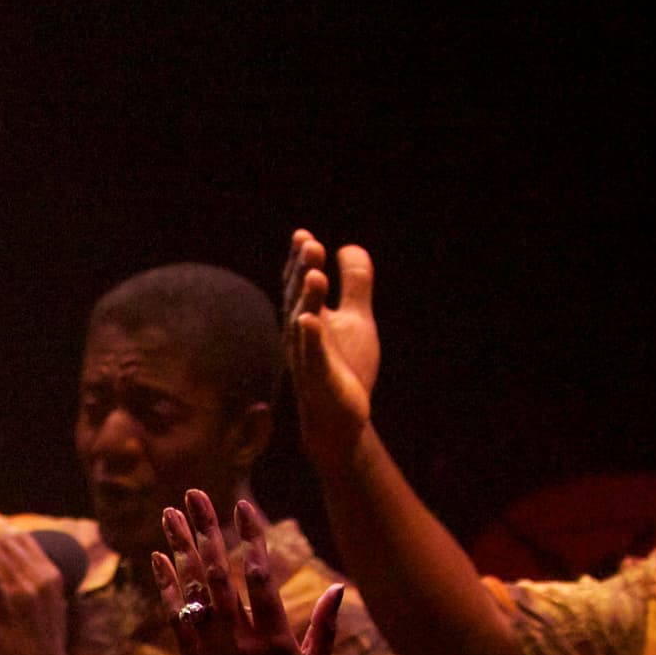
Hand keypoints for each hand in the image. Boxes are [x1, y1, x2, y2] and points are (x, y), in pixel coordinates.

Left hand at [161, 490, 337, 654]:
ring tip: (169, 514)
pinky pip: (175, 618)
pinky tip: (157, 557)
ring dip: (180, 549)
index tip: (242, 506)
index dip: (250, 538)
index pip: (260, 576)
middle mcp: (240, 642)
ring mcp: (211, 653)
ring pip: (191, 592)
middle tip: (194, 493)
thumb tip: (340, 586)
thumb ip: (325, 627)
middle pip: (218, 574)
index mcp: (275, 640)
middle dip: (206, 530)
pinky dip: (166, 586)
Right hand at [283, 230, 378, 467]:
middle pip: (299, 297)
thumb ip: (354, 283)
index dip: (300, 260)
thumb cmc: (343, 366)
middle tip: (310, 244)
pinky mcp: (318, 380)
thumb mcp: (356, 318)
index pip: (299, 284)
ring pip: (303, 325)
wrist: (341, 418)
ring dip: (307, 299)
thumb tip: (349, 246)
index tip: (304, 236)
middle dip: (303, 271)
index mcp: (308, 317)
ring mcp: (306, 358)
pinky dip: (309, 339)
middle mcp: (300, 335)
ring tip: (315, 275)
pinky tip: (308, 321)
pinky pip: (311, 358)